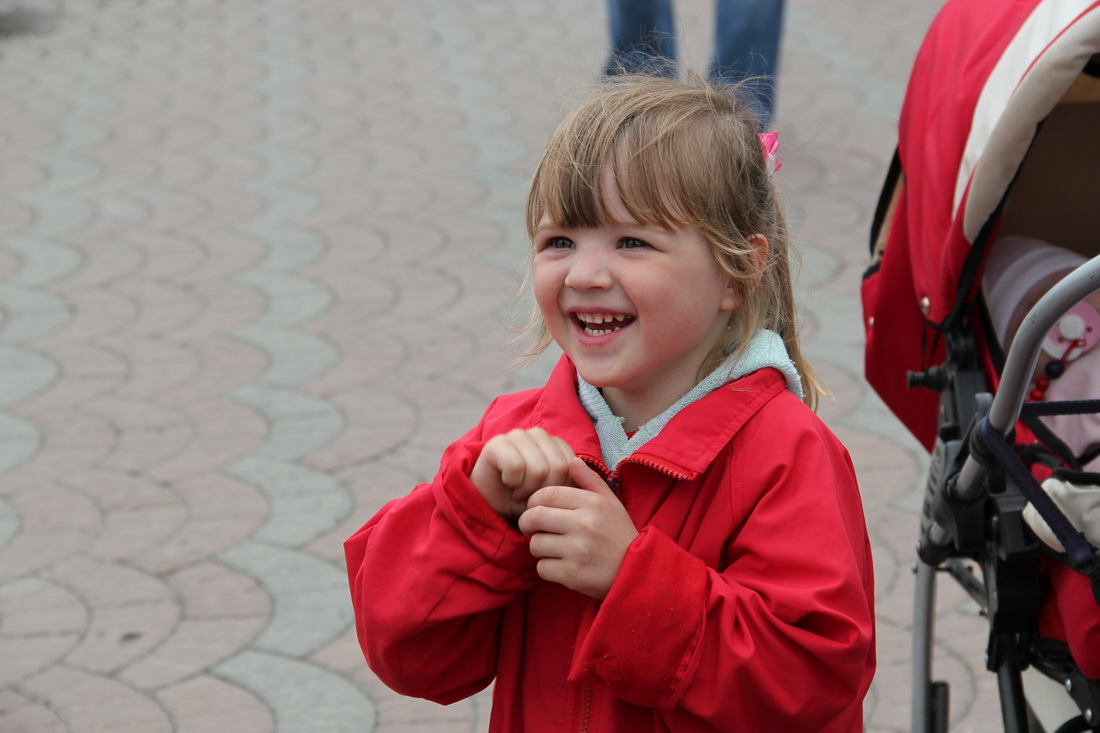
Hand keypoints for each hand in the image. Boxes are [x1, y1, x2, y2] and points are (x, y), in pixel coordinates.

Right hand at [469, 428, 574, 520]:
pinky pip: (516, 467)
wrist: (491, 504)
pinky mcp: (497, 444)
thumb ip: (572, 484)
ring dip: (528, 490)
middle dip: (545, 492)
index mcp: (555, 443)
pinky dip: (513, 483)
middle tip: (531, 496)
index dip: (561, 489)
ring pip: (538, 468)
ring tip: (519, 491)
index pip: (572, 466)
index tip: (547, 496)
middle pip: (558, 467)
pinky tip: (508, 484)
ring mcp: (517, 436)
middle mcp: (538, 435)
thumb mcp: (554, 495)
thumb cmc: (525, 500)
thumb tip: (586, 476)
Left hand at [518, 458, 637, 598]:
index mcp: (591, 503)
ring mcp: (577, 550)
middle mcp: (583, 524)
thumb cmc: (619, 534)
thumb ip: (590, 480)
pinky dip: (547, 568)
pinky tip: (560, 565)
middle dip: (527, 523)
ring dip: (538, 547)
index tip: (536, 509)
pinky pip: (542, 568)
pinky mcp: (572, 575)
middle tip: (533, 529)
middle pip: (534, 517)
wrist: (636, 571)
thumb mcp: (610, 502)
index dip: (534, 501)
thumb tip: (572, 460)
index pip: (547, 494)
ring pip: (535, 544)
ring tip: (552, 548)